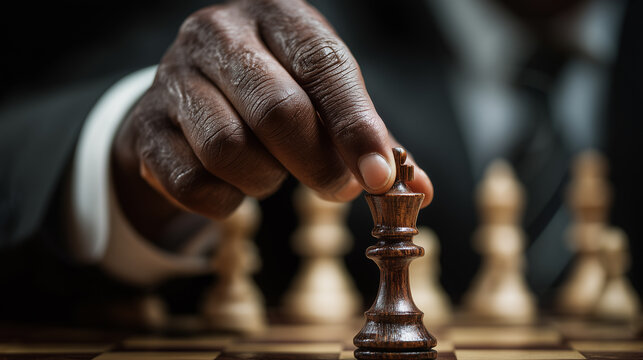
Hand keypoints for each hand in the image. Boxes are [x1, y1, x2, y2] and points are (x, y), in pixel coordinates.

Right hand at [112, 0, 432, 240]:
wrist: (189, 97)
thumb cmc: (272, 92)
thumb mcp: (322, 96)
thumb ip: (367, 138)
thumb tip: (418, 187)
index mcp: (276, 15)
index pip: (324, 65)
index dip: (356, 125)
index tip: (378, 177)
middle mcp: (219, 33)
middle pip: (277, 110)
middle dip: (316, 164)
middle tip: (339, 189)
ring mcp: (173, 76)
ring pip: (229, 149)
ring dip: (265, 179)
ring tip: (273, 172)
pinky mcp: (145, 126)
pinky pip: (192, 182)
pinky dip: (225, 200)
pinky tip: (234, 186)